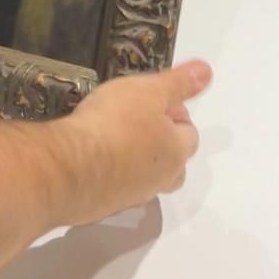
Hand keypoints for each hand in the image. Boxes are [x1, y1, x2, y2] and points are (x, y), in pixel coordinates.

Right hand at [55, 60, 211, 224]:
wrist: (71, 167)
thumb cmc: (115, 123)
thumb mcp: (148, 91)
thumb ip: (179, 83)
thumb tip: (207, 72)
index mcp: (176, 152)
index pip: (190, 134)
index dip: (175, 114)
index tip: (153, 101)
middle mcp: (160, 180)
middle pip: (174, 165)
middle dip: (162, 145)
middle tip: (137, 123)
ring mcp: (132, 197)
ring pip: (145, 180)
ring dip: (136, 162)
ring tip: (113, 140)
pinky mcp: (104, 207)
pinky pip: (115, 189)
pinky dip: (110, 175)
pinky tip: (92, 159)